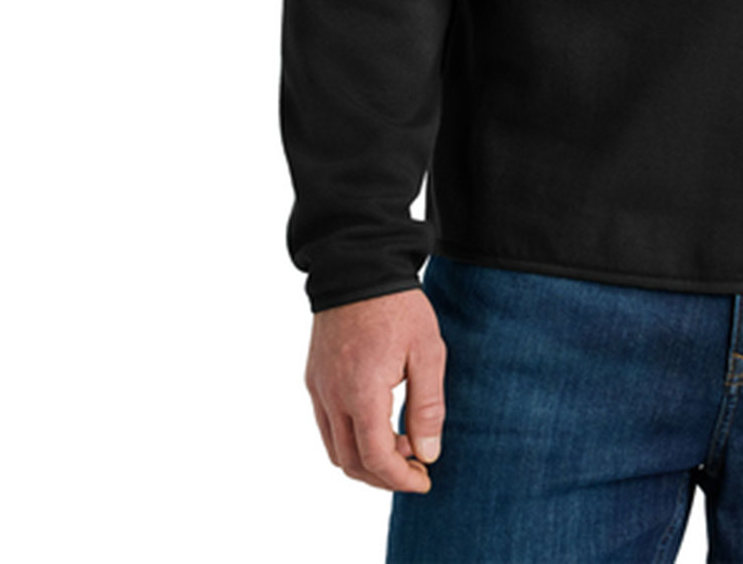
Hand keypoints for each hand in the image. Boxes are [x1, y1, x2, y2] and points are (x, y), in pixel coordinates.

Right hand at [304, 287, 445, 493]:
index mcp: (361, 392)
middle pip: (351, 462)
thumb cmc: (398, 306)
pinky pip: (326, 425)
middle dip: (384, 475)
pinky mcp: (313, 378)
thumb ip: (427, 406)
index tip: (425, 479)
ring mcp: (318, 388)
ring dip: (365, 460)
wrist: (358, 264)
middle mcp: (332, 396)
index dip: (400, 478)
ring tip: (401, 446)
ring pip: (334, 449)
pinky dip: (350, 439)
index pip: (375, 458)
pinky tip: (378, 423)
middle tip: (416, 468)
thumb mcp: (427, 351)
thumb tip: (428, 454)